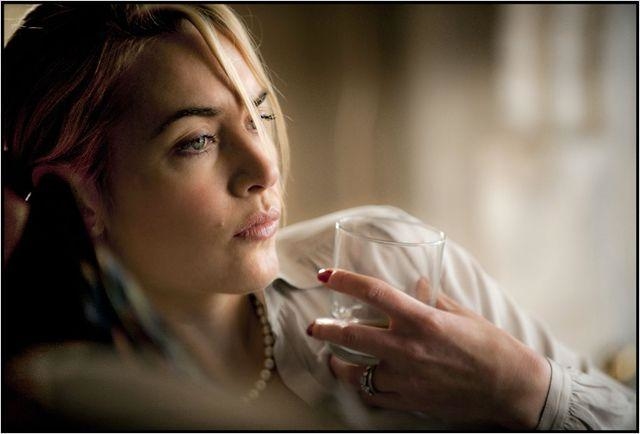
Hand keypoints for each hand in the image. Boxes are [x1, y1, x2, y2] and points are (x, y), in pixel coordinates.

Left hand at [307, 268, 550, 428]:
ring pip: (356, 373)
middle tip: (314, 326)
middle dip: (326, 329)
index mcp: (422, 320)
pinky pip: (373, 395)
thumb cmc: (490, 346)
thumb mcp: (461, 312)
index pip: (374, 293)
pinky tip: (359, 380)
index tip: (325, 276)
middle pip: (352, 336)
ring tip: (331, 357)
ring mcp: (406, 378)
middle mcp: (408, 349)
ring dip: (339, 364)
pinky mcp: (410, 401)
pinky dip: (361, 387)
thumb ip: (432, 297)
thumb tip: (415, 282)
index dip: (345, 281)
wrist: (510, 388)